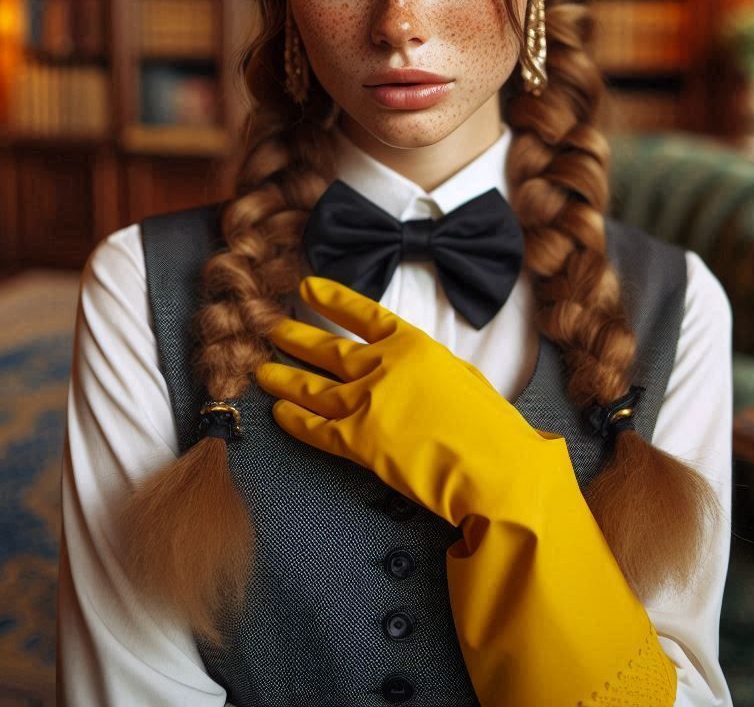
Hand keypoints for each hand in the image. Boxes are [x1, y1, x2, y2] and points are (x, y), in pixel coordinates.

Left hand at [254, 276, 558, 528]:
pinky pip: (314, 426)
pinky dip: (293, 419)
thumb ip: (425, 367)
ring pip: (310, 387)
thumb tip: (405, 370)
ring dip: (283, 377)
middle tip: (271, 329)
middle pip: (326, 349)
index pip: (361, 313)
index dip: (332, 299)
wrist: (492, 466)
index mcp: (412, 344)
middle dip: (295, 338)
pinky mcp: (355, 441)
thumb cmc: (489, 425)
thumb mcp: (462, 376)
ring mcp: (365, 402)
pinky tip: (278, 412)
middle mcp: (382, 366)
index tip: (307, 288)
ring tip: (262, 370)